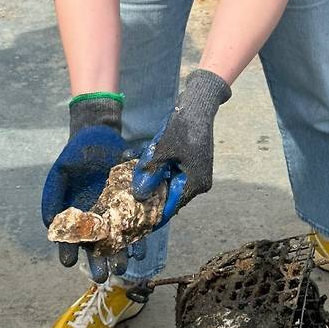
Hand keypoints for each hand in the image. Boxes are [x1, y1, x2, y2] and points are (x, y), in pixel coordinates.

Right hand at [42, 93, 128, 280]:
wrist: (101, 136)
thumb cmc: (76, 155)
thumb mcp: (60, 173)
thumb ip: (52, 197)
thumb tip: (50, 223)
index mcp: (75, 216)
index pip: (69, 241)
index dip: (68, 253)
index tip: (69, 262)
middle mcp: (95, 220)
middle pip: (95, 248)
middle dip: (99, 263)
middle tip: (102, 277)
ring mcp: (115, 214)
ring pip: (118, 241)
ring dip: (120, 255)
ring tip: (123, 266)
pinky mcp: (133, 205)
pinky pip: (137, 225)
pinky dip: (140, 237)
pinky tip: (141, 248)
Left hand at [132, 69, 230, 225]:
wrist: (198, 106)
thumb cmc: (182, 129)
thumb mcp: (162, 152)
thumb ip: (151, 174)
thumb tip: (139, 196)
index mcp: (195, 184)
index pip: (171, 207)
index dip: (153, 214)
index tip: (136, 221)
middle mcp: (198, 181)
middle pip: (169, 193)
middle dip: (150, 192)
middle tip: (130, 196)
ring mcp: (196, 170)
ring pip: (169, 180)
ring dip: (153, 177)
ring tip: (134, 177)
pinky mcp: (192, 161)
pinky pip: (172, 169)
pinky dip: (159, 167)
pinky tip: (142, 161)